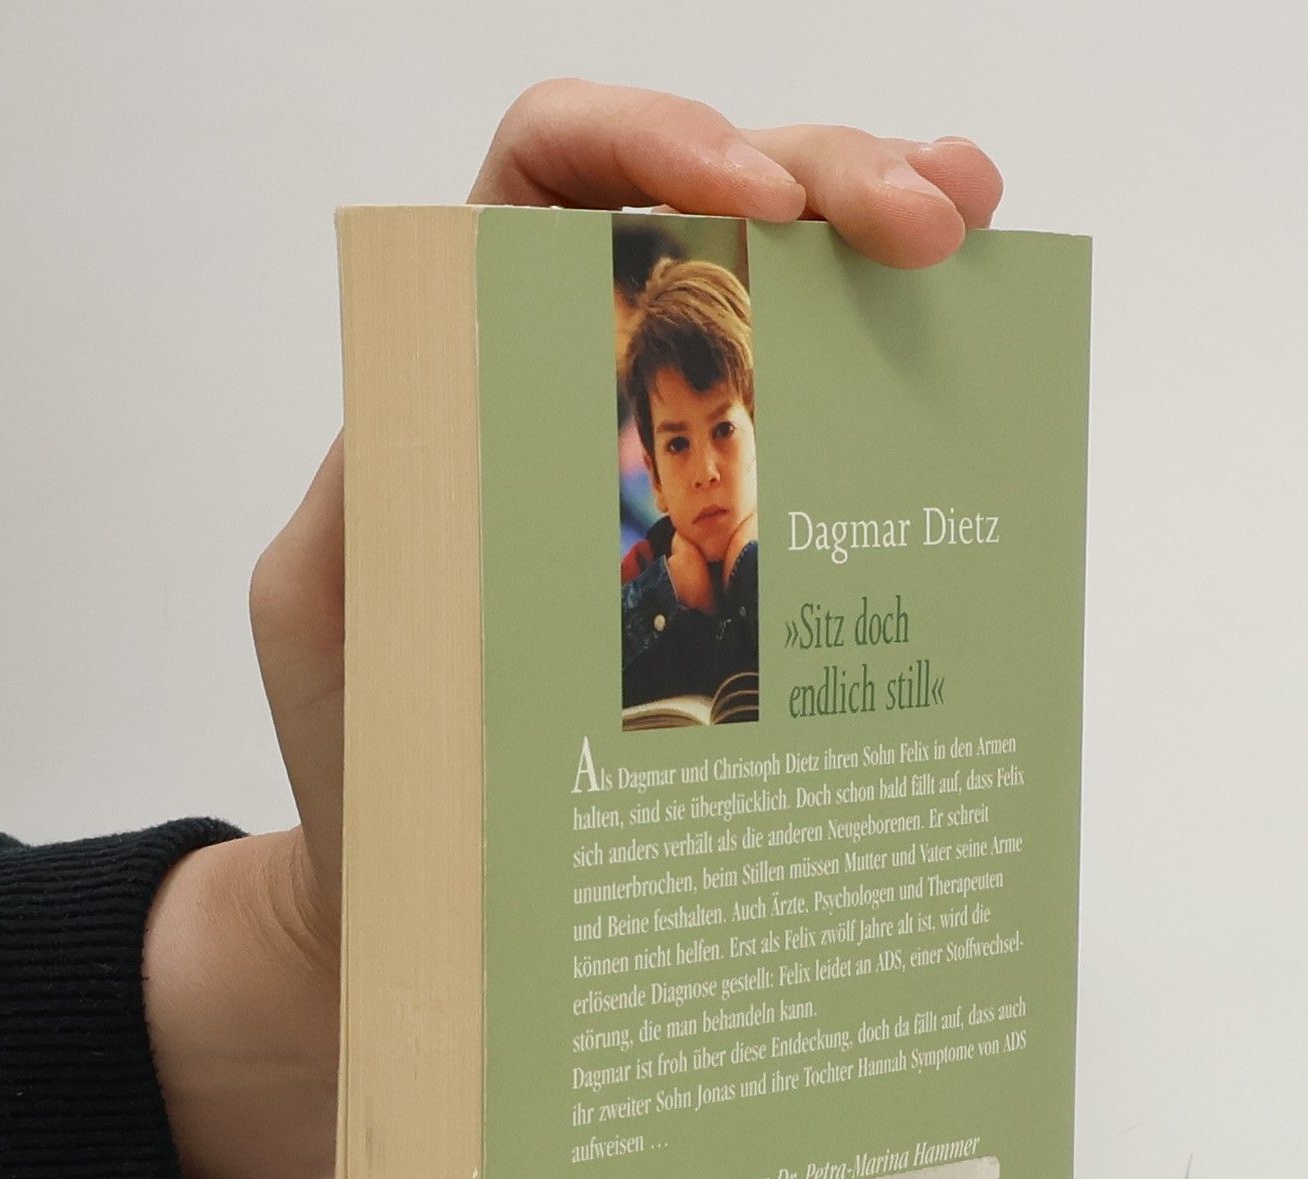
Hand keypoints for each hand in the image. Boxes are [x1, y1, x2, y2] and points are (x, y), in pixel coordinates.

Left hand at [152, 81, 1001, 1178]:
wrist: (422, 906)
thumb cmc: (369, 769)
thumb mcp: (336, 624)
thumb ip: (379, 503)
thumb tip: (469, 416)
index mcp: (467, 381)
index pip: (542, 184)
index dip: (643, 143)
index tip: (747, 195)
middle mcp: (577, 392)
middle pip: (703, 213)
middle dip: (820, 179)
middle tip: (927, 224)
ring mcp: (671, 464)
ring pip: (785, 294)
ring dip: (883, 231)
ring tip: (966, 227)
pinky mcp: (739, 549)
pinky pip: (825, 429)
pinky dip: (901, 368)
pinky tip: (971, 339)